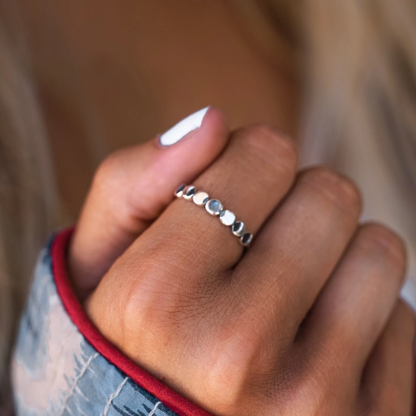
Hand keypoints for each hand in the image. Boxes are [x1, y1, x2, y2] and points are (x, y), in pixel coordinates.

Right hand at [69, 108, 414, 415]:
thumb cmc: (134, 338)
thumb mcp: (100, 261)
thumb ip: (135, 181)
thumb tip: (213, 120)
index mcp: (157, 299)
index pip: (263, 152)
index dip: (247, 166)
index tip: (227, 202)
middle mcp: (235, 352)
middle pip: (329, 192)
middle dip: (294, 205)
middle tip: (257, 252)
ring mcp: (312, 401)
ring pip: (378, 248)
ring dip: (336, 257)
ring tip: (287, 297)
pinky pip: (402, 317)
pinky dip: (362, 318)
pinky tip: (312, 347)